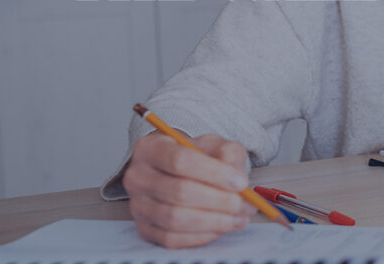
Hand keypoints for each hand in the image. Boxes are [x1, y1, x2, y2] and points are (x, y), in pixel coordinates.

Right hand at [123, 132, 255, 247]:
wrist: (178, 171)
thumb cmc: (196, 157)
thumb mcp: (215, 144)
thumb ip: (228, 154)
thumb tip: (236, 176)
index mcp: (151, 148)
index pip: (180, 160)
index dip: (214, 173)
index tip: (241, 182)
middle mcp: (138, 177)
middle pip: (179, 192)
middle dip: (219, 201)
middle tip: (246, 204)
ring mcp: (138, 205)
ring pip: (176, 218)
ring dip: (214, 221)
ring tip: (240, 217)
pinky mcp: (145, 229)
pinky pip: (172, 238)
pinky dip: (202, 235)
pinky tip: (221, 226)